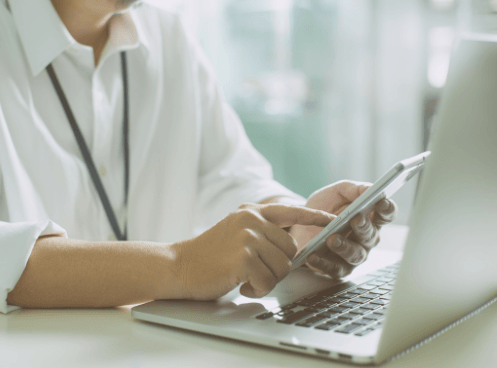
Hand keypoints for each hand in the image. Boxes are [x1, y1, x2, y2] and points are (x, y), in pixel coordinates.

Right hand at [174, 204, 335, 299]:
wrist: (179, 266)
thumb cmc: (209, 255)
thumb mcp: (236, 231)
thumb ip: (262, 231)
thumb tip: (293, 246)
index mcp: (251, 211)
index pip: (291, 210)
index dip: (315, 216)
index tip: (334, 220)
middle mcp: (251, 219)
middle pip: (292, 248)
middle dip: (279, 266)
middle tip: (255, 270)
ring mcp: (247, 237)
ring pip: (283, 266)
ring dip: (268, 280)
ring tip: (245, 276)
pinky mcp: (243, 257)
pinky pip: (268, 281)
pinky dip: (257, 289)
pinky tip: (240, 284)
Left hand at [289, 180, 397, 278]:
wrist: (300, 223)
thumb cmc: (324, 207)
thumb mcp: (337, 192)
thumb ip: (354, 189)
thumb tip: (370, 188)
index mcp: (369, 218)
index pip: (386, 215)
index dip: (387, 209)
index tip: (381, 202)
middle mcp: (366, 239)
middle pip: (371, 236)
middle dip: (363, 227)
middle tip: (354, 219)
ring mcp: (354, 255)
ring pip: (355, 255)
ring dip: (344, 247)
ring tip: (331, 239)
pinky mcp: (338, 269)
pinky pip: (334, 269)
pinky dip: (324, 263)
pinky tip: (313, 255)